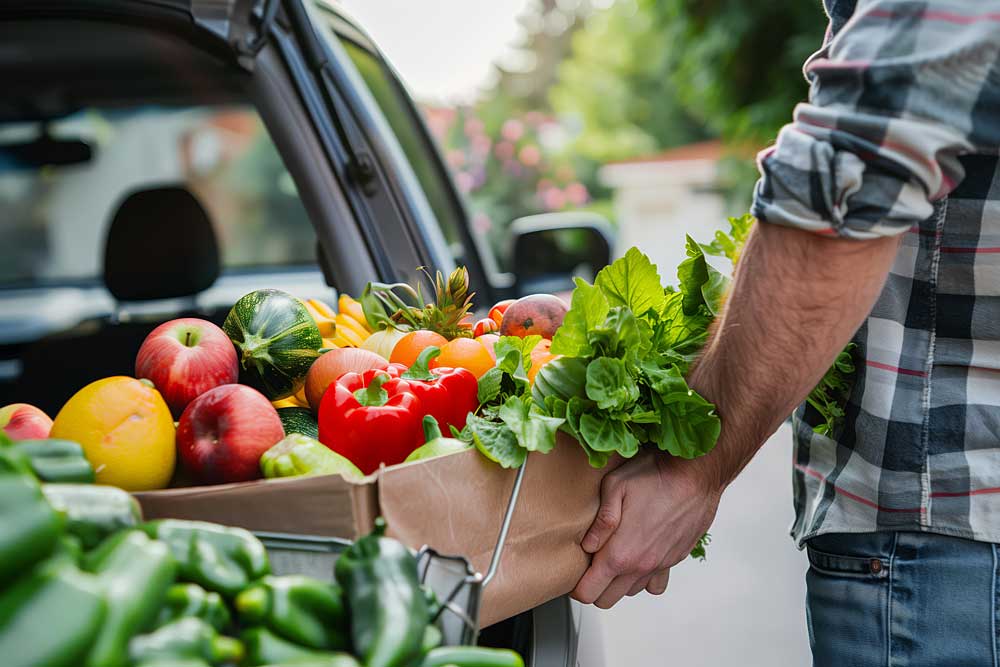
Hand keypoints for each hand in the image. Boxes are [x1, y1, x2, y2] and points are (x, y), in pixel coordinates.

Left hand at [571, 449, 721, 608]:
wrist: (696, 475)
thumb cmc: (655, 476)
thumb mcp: (615, 486)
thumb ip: (600, 521)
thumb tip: (587, 545)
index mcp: (620, 553)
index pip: (588, 592)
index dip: (576, 586)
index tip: (574, 571)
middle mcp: (640, 566)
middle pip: (606, 599)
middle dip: (594, 586)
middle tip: (590, 562)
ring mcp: (659, 565)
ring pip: (630, 592)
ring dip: (618, 580)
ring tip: (614, 555)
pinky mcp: (674, 559)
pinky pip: (655, 584)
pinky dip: (644, 577)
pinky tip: (639, 556)